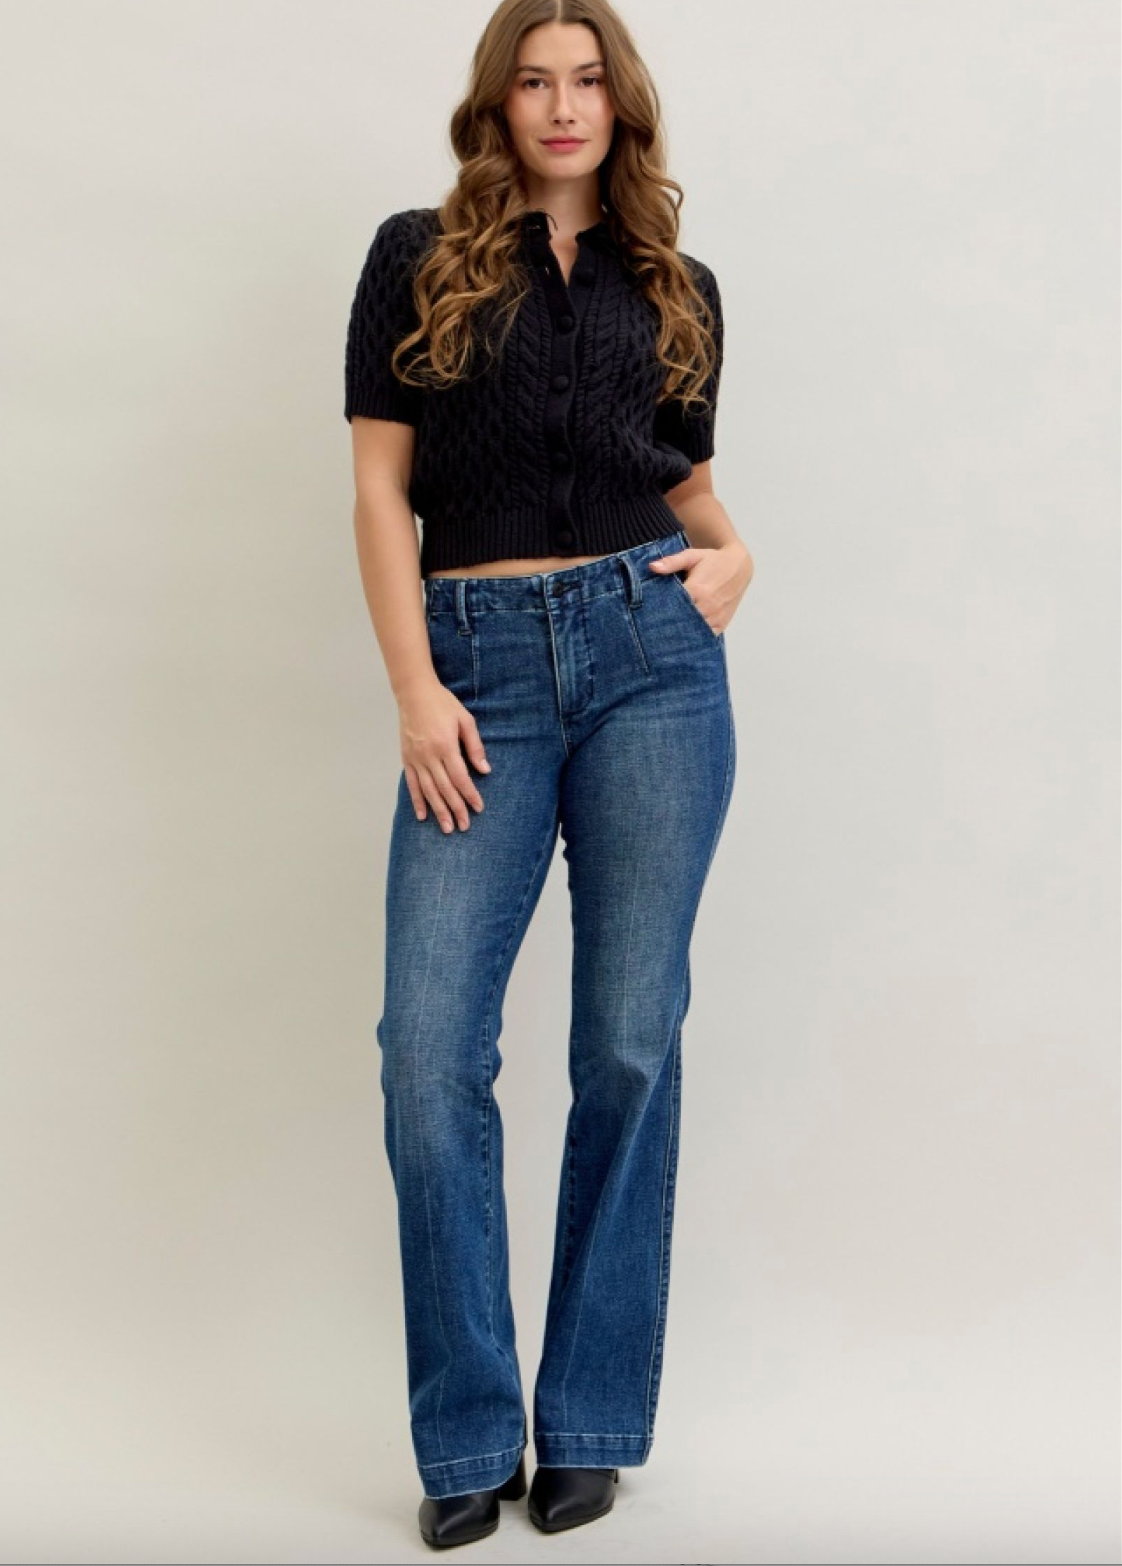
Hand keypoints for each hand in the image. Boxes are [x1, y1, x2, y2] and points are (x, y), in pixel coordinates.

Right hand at [398, 676, 490, 831]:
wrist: (414, 693)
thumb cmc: (442, 704)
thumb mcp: (465, 720)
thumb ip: (475, 746)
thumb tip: (485, 770)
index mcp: (445, 746)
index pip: (460, 778)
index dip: (470, 795)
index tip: (478, 808)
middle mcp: (429, 756)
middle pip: (445, 789)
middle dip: (456, 809)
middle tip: (464, 826)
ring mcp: (416, 759)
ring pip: (428, 791)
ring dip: (438, 811)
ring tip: (447, 828)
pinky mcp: (406, 759)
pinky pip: (412, 784)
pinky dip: (417, 801)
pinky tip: (422, 815)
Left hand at [648, 539, 753, 634]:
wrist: (739, 566)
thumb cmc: (712, 560)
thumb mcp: (691, 556)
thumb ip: (671, 562)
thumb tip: (652, 567)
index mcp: (697, 590)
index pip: (673, 607)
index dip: (659, 612)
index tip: (648, 616)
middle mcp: (707, 606)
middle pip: (682, 622)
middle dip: (668, 626)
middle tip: (652, 631)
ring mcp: (715, 617)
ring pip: (693, 632)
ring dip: (681, 634)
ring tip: (665, 637)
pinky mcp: (721, 624)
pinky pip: (705, 637)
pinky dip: (695, 638)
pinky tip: (684, 638)